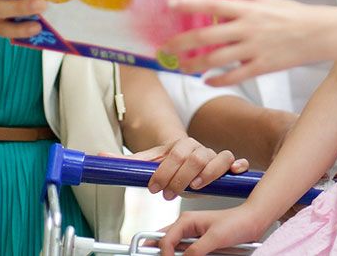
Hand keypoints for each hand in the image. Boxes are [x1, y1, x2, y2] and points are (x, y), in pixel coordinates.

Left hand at [132, 137, 248, 200]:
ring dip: (207, 173)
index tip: (154, 187)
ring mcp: (212, 154)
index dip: (163, 171)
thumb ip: (126, 162)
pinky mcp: (226, 162)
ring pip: (216, 158)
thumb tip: (99, 156)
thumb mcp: (148, 160)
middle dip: (180, 178)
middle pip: (193, 158)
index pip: (173, 153)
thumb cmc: (167, 160)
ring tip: (196, 187)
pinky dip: (236, 166)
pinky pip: (234, 160)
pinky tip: (235, 173)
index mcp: (179, 144)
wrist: (185, 150)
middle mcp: (197, 147)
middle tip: (169, 194)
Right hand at [155, 207, 269, 255]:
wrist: (253, 221)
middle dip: (163, 254)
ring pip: (174, 250)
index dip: (164, 254)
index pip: (165, 240)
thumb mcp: (215, 237)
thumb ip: (196, 250)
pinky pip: (187, 253)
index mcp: (186, 220)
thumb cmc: (237, 222)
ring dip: (175, 255)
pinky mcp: (200, 244)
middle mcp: (186, 227)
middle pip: (165, 243)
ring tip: (178, 255)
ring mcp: (192, 236)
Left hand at [163, 0, 335, 86]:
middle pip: (207, 35)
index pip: (212, 3)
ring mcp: (254, 48)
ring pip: (217, 59)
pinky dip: (219, 80)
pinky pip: (235, 76)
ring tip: (181, 67)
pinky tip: (207, 81)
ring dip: (195, 64)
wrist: (318, 33)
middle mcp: (248, 28)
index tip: (169, 5)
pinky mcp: (263, 67)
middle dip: (182, 42)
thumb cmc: (291, 13)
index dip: (189, 4)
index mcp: (247, 9)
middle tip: (165, 48)